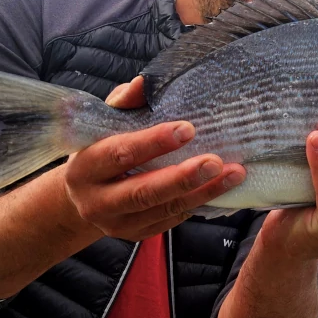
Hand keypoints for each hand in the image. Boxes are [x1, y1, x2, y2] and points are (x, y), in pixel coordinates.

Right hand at [63, 77, 245, 240]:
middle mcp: (96, 201)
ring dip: (202, 192)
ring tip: (233, 174)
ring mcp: (116, 223)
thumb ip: (124, 103)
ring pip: (164, 209)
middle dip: (183, 177)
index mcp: (85, 167)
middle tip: (216, 161)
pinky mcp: (135, 235)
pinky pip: (170, 220)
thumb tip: (143, 82)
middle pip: (143, 192)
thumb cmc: (100, 149)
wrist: (83, 196)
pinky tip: (219, 188)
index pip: (120, 153)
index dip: (153, 142)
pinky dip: (197, 204)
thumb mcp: (103, 124)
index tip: (188, 128)